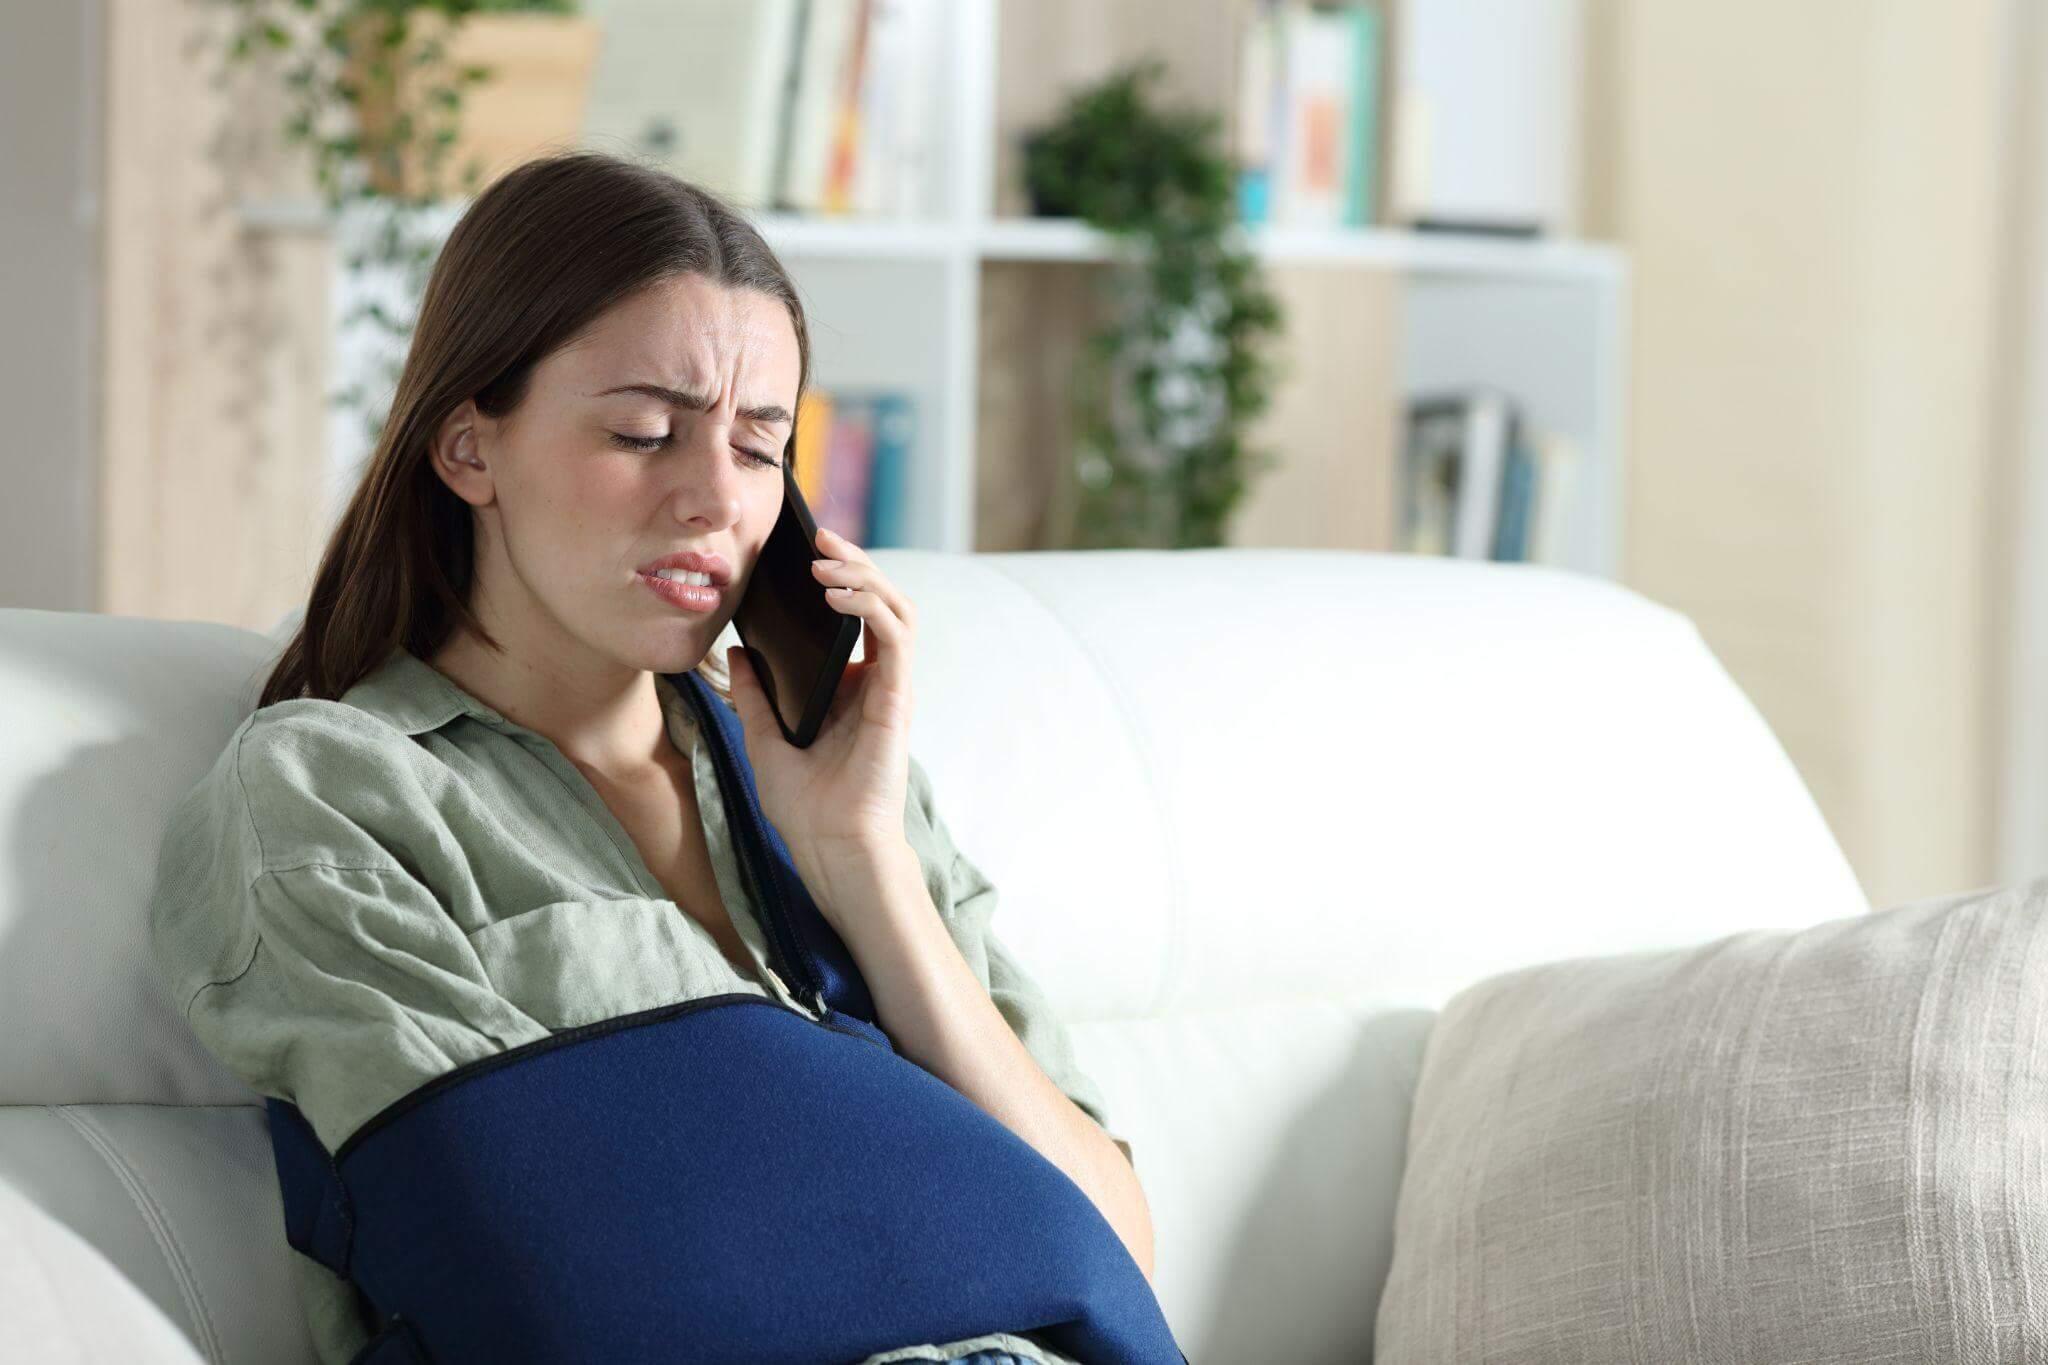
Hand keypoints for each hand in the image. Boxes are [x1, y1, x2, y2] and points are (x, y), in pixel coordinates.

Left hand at [724, 525, 917, 880]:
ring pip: (896, 608)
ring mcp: (890, 687)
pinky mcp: (896, 698)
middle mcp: (876, 681)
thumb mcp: (763, 737)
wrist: (829, 847)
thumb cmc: (806, 806)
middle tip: (817, 538)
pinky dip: (870, 605)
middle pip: (879, 600)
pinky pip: (895, 635)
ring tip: (825, 559)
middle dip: (853, 562)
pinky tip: (836, 593)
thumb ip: (754, 694)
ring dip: (864, 575)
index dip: (837, 577)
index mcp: (851, 687)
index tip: (802, 552)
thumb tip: (737, 651)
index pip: (855, 615)